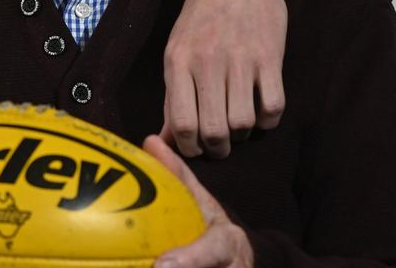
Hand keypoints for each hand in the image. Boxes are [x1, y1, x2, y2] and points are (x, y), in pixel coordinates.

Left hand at [144, 136, 252, 267]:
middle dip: (181, 267)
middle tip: (151, 267)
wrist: (245, 263)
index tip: (162, 264)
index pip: (214, 249)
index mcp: (227, 243)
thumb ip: (179, 176)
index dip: (191, 259)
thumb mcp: (203, 204)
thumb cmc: (214, 231)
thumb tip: (150, 140)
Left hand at [161, 0, 286, 157]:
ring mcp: (241, 59)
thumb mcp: (177, 48)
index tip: (195, 147)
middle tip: (220, 143)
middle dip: (217, 148)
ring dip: (243, 134)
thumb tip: (166, 138)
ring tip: (240, 124)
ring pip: (243, 124)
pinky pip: (273, 107)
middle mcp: (207, 62)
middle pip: (214, 131)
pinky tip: (262, 110)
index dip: (189, 148)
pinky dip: (269, 120)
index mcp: (178, 61)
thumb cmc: (202, 14)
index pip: (181, 125)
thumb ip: (173, 93)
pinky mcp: (270, 56)